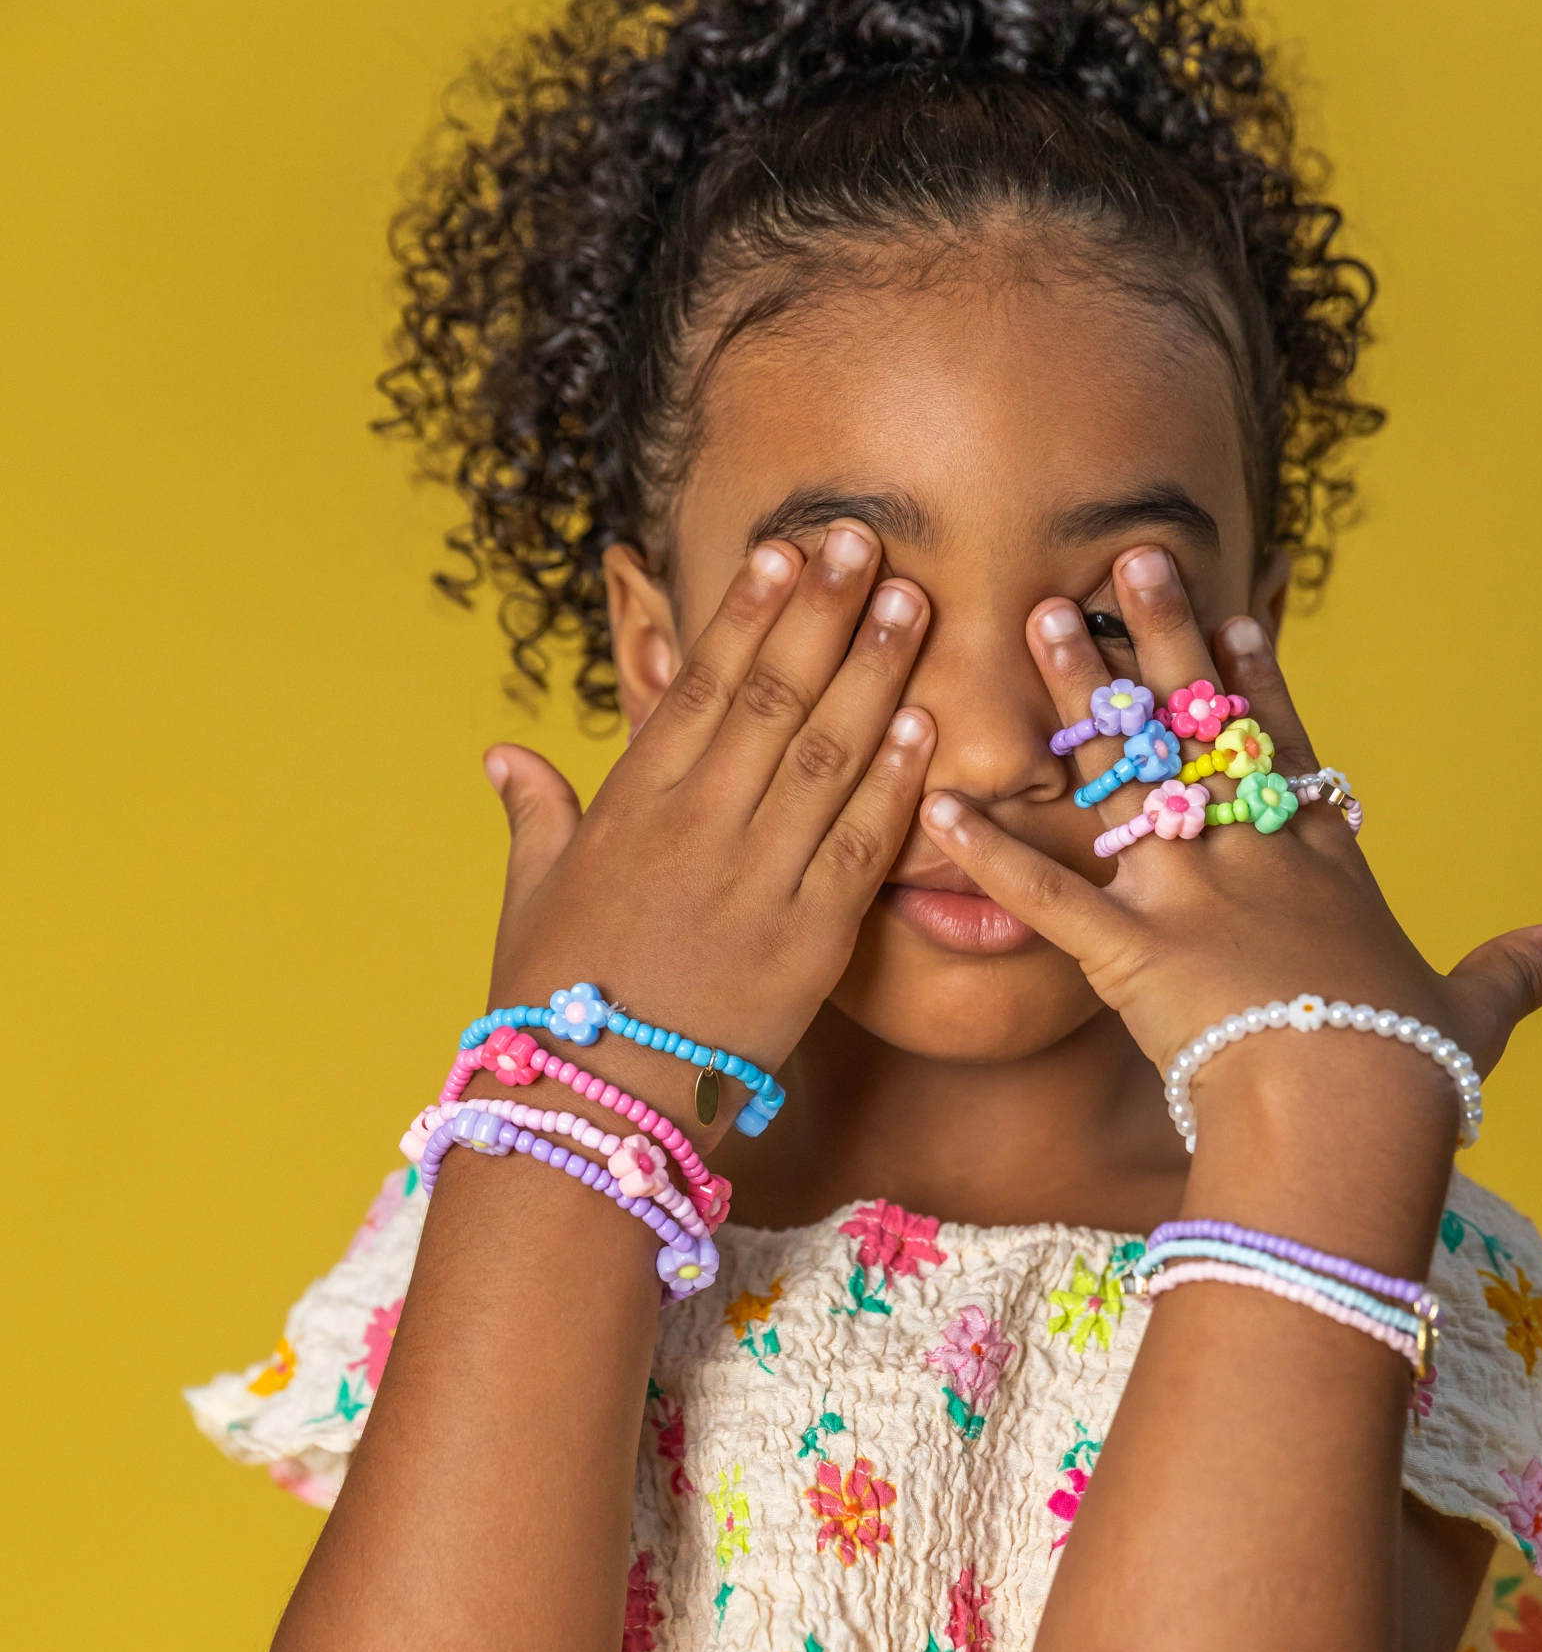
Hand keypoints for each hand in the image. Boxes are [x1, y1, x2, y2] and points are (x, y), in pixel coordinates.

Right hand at [478, 526, 935, 1124]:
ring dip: (875, 675)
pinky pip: (859, 848)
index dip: (748, 614)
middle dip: (824, 615)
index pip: (696, 686)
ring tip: (912, 602)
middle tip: (869, 541)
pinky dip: (895, 785)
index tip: (787, 553)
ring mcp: (753, 884)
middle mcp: (694, 831)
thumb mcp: (530, 898)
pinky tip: (928, 726)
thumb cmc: (553, 1006)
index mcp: (629, 809)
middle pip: (771, 699)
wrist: (590, 1110)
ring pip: (824, 757)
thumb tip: (504, 754)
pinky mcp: (805, 944)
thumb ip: (534, 816)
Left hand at [919, 543, 1541, 1090]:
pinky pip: (1045, 897)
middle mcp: (1249, 857)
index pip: (1283, 747)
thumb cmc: (1408, 1068)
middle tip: (1121, 560)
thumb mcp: (1473, 1013)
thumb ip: (1514, 972)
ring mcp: (1185, 896)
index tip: (1232, 611)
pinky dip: (990, 853)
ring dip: (1072, 698)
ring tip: (1035, 616)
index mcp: (1323, 863)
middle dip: (1155, 639)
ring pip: (1120, 778)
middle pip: (1194, 728)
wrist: (1350, 1110)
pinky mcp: (1126, 953)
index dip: (1256, 678)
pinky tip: (937, 803)